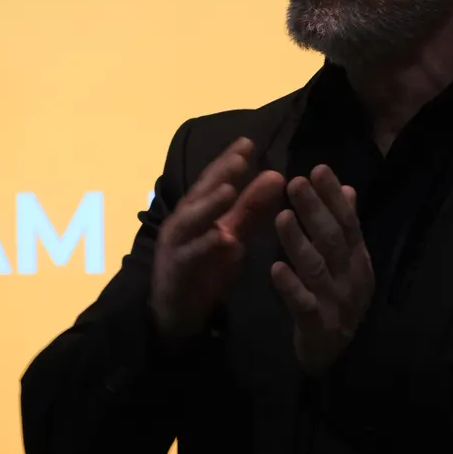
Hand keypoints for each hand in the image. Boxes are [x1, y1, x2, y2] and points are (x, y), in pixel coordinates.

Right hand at [152, 137, 286, 341]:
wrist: (178, 311)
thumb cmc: (205, 267)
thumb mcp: (232, 234)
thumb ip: (251, 208)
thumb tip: (276, 175)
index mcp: (199, 210)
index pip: (215, 180)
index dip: (229, 161)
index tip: (249, 142)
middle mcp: (184, 221)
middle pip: (202, 193)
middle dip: (220, 174)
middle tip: (240, 156)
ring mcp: (177, 243)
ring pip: (191, 220)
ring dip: (210, 204)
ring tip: (230, 189)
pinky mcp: (176, 268)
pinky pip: (191, 255)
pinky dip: (205, 246)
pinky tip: (224, 239)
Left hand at [270, 164, 374, 376]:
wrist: (339, 358)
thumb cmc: (339, 301)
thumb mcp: (349, 264)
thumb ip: (347, 228)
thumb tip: (349, 189)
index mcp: (357, 260)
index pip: (348, 222)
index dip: (334, 196)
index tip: (318, 169)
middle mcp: (350, 278)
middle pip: (333, 240)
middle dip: (315, 210)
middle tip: (295, 182)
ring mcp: (335, 302)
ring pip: (317, 268)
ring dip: (299, 241)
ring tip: (282, 216)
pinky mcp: (317, 325)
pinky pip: (303, 304)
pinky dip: (290, 286)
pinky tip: (275, 268)